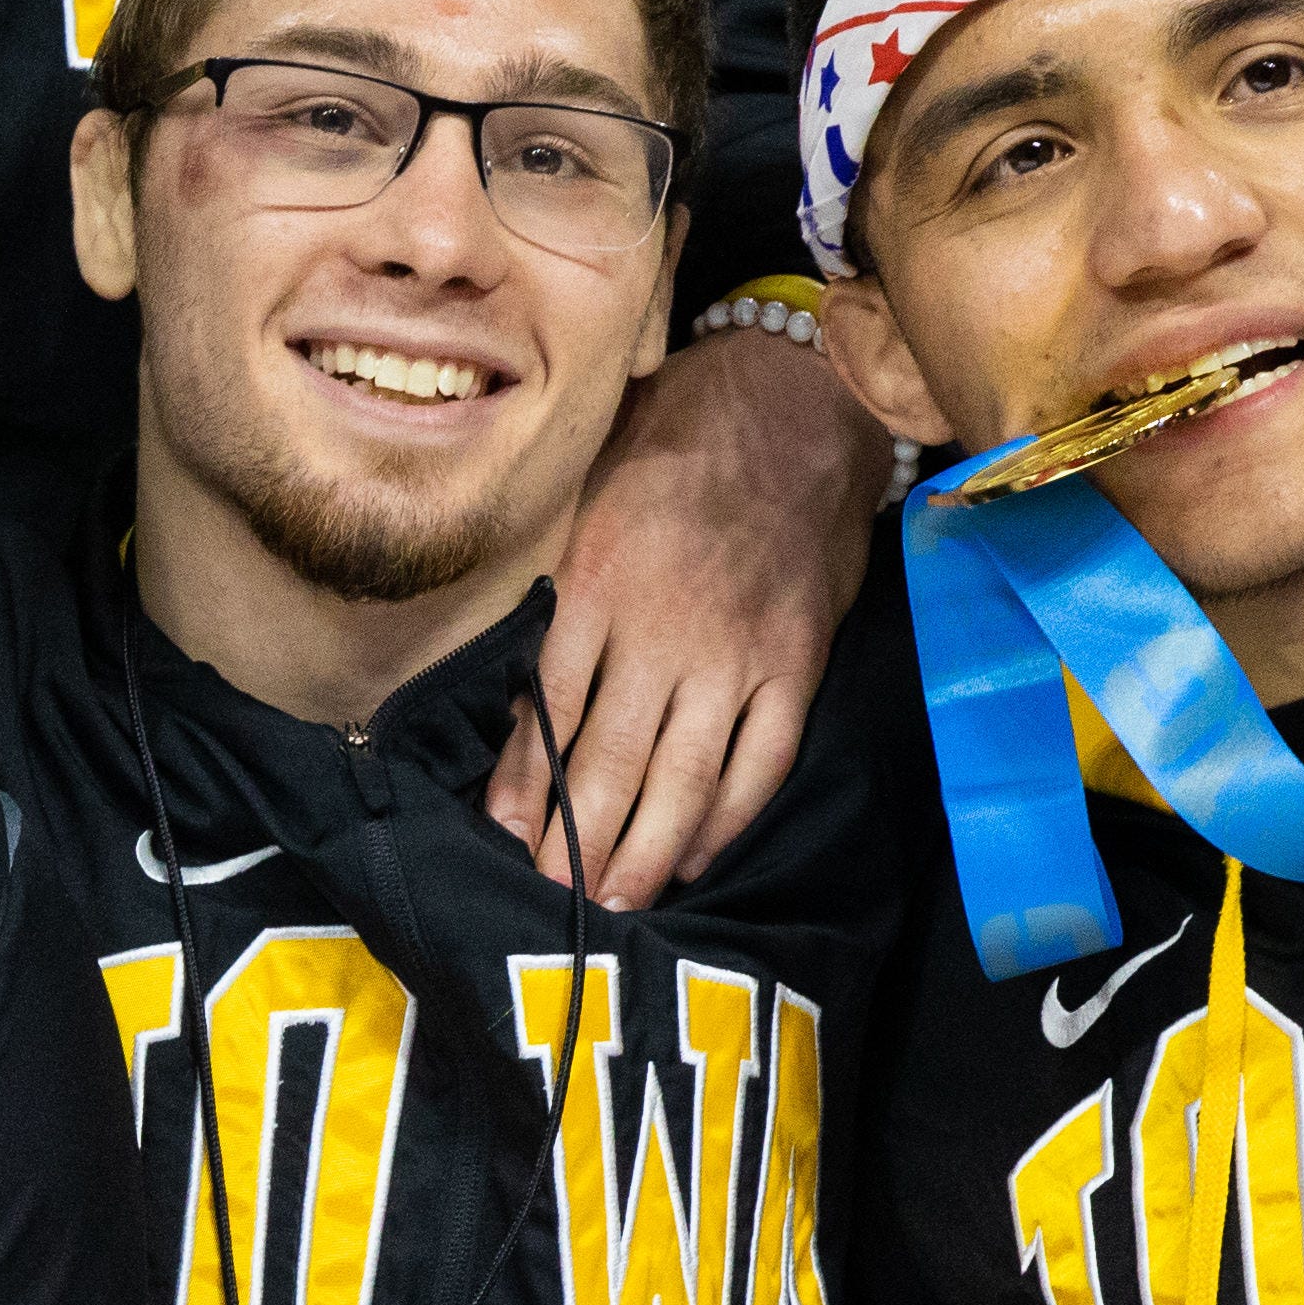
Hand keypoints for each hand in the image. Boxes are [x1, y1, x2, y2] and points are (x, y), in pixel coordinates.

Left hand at [483, 322, 887, 911]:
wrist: (797, 403)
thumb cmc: (677, 441)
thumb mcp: (590, 490)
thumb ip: (559, 588)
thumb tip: (520, 692)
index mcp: (601, 582)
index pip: (552, 705)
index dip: (528, 781)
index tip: (506, 836)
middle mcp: (666, 629)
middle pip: (613, 759)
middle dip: (579, 839)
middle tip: (552, 895)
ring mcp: (737, 653)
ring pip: (685, 777)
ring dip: (646, 849)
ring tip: (616, 901)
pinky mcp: (796, 663)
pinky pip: (762, 761)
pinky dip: (729, 816)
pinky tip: (699, 854)